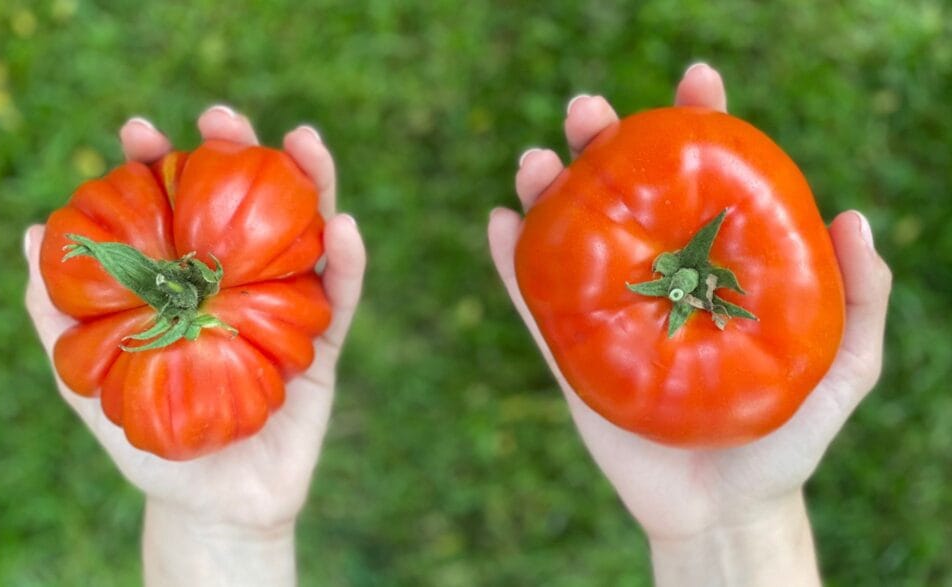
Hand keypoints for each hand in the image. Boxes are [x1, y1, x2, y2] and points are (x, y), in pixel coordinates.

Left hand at [25, 106, 365, 585]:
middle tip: (222, 116)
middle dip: (237, 153)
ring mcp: (286, 309)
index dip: (161, 166)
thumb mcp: (89, 380)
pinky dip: (348, 260)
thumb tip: (32, 236)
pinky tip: (343, 224)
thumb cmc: (150, 442)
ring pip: (305, 233)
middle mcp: (239, 282)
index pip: (178, 209)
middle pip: (246, 204)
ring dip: (311, 182)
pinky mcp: (325, 347)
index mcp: (188, 280)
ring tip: (303, 139)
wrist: (209, 506)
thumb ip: (58, 317)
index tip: (139, 133)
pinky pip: (342, 296)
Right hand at [488, 64, 890, 584]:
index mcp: (715, 264)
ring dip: (547, 188)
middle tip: (589, 111)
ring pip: (570, 235)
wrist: (724, 511)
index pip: (705, 179)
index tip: (696, 81)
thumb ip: (860, 300)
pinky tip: (502, 221)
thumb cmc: (787, 441)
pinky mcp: (570, 353)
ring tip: (537, 159)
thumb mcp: (844, 369)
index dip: (699, 123)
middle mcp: (658, 274)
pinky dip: (512, 260)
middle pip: (624, 193)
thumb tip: (849, 218)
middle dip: (604, 141)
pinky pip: (533, 301)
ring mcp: (610, 310)